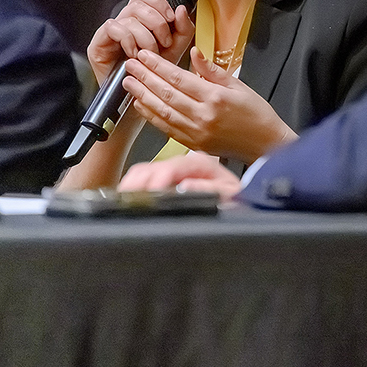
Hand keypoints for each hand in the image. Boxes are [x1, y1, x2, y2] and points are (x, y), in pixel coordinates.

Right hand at [87, 0, 194, 83]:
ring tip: (150, 54)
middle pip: (138, 3)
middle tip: (164, 42)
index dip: (160, 3)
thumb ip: (182, 28)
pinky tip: (134, 55)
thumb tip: (181, 9)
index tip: (171, 19)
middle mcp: (124, 22)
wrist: (140, 98)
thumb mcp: (175, 49)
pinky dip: (129, 40)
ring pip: (129, 16)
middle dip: (157, 22)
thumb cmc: (154, 74)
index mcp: (140, 19)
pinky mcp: (98, 43)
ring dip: (146, 36)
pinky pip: (113, 28)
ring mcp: (110, 32)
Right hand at [118, 151, 241, 197]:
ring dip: (132, 185)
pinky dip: (133, 188)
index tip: (148, 193)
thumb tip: (187, 186)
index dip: (157, 180)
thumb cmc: (237, 200)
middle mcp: (185, 164)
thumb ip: (211, 190)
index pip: (172, 167)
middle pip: (152, 167)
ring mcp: (174, 172)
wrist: (243, 202)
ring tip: (124, 201)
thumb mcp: (232, 196)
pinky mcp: (166, 180)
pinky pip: (143, 179)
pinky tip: (128, 198)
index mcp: (201, 164)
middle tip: (127, 200)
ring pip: (143, 172)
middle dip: (137, 183)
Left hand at [122, 47, 298, 162]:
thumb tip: (193, 53)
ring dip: (142, 96)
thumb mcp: (239, 85)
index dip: (159, 65)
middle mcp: (204, 116)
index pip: (179, 78)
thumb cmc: (257, 115)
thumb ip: (213, 70)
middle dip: (145, 77)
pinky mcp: (193, 145)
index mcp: (216, 98)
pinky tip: (141, 105)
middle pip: (166, 94)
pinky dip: (151, 116)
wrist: (266, 145)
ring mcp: (197, 133)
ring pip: (162, 112)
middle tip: (129, 66)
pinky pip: (167, 128)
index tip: (144, 56)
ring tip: (129, 83)